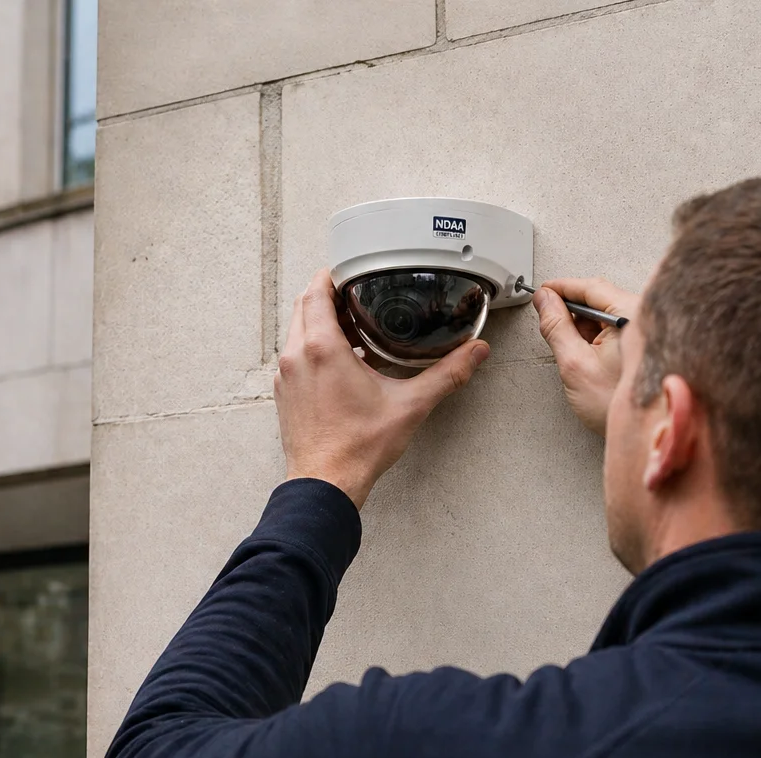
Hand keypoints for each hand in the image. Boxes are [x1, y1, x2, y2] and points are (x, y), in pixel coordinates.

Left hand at [274, 269, 489, 509]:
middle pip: (303, 306)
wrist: (326, 483)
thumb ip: (446, 374)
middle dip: (328, 296)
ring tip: (355, 329)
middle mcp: (297, 356)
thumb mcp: (410, 405)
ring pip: (297, 332)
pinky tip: (341, 363)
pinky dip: (313, 348)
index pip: (315, 291)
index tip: (349, 270)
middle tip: (357, 296)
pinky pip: (295, 357)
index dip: (331, 275)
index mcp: (322, 348)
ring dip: (321, 323)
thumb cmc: (357, 448)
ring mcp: (287, 376)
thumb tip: (474, 353)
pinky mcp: (285, 394)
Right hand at [533, 278, 638, 436]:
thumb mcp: (574, 363)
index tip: (544, 291)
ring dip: (586, 327)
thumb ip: (556, 327)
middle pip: (601, 299)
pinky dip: (600, 337)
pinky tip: (594, 358)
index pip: (592, 288)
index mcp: (632, 316)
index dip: (563, 288)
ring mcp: (648, 330)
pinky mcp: (646, 343)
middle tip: (553, 327)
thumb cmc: (616, 404)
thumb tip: (544, 301)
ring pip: (608, 314)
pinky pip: (619, 328)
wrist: (644, 432)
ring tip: (579, 355)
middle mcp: (646, 318)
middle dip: (574, 312)